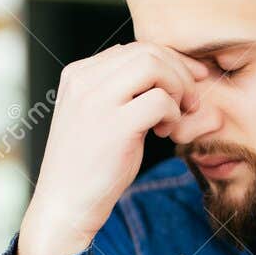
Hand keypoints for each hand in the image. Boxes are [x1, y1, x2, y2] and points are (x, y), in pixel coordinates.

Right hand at [18, 42, 207, 254]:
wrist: (64, 205)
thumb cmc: (86, 165)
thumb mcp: (96, 116)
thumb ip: (118, 90)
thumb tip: (161, 66)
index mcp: (77, 74)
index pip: (132, 48)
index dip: (169, 60)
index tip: (189, 80)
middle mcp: (83, 80)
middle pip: (147, 51)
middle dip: (179, 71)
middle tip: (191, 99)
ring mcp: (97, 101)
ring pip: (154, 66)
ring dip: (177, 88)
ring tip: (177, 115)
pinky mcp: (115, 125)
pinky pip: (160, 100)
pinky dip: (173, 113)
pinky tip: (165, 132)